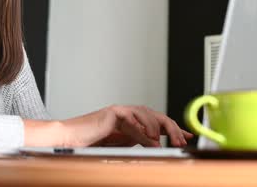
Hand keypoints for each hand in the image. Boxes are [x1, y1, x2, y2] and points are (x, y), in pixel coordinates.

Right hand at [60, 105, 192, 147]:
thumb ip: (137, 141)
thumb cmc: (89, 143)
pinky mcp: (111, 113)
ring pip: (146, 113)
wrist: (68, 139)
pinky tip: (149, 140)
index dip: (173, 128)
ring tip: (163, 141)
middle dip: (171, 127)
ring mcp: (119, 111)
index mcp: (130, 121)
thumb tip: (155, 145)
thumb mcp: (119, 144)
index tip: (187, 135)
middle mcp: (126, 113)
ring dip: (157, 128)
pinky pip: (131, 120)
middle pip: (155, 114)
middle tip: (181, 139)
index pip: (156, 121)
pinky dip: (142, 131)